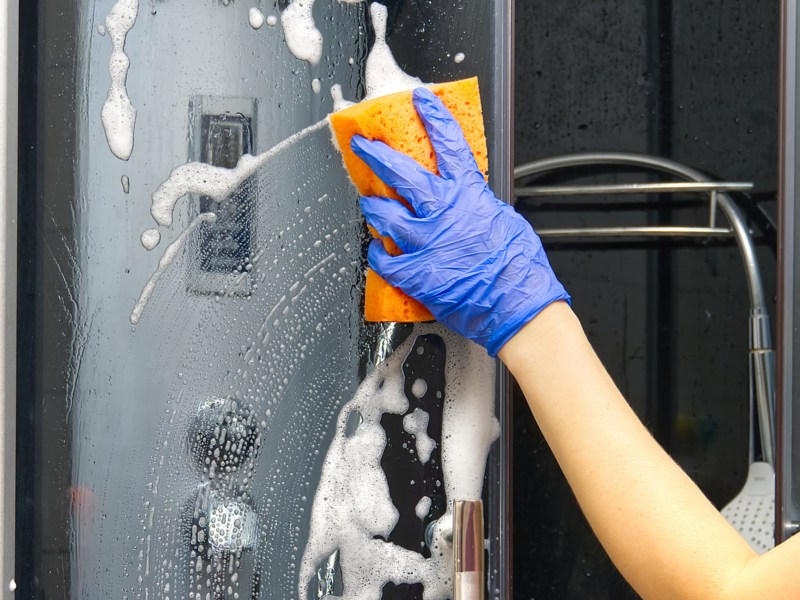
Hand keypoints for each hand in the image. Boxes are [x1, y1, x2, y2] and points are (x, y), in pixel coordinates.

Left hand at [351, 87, 569, 356]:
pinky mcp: (414, 273)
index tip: (419, 101)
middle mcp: (441, 212)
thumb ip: (478, 205)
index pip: (448, 144)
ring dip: (372, 208)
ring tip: (368, 205)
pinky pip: (383, 258)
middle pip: (399, 172)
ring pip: (383, 214)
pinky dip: (378, 254)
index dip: (433, 117)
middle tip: (362, 145)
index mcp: (468, 195)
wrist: (516, 306)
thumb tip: (468, 200)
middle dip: (375, 154)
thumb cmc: (518, 269)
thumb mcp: (504, 221)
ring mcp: (424, 242)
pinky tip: (379, 251)